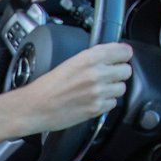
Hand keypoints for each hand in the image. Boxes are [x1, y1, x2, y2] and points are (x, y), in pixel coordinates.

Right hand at [17, 43, 132, 132]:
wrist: (34, 107)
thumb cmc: (46, 87)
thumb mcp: (69, 63)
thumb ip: (91, 59)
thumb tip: (110, 58)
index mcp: (89, 58)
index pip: (123, 51)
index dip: (123, 55)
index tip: (121, 58)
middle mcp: (96, 74)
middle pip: (126, 70)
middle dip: (119, 73)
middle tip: (108, 76)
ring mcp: (97, 92)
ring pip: (122, 88)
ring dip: (113, 89)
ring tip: (99, 90)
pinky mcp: (96, 108)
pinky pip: (113, 103)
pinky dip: (106, 102)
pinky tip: (94, 100)